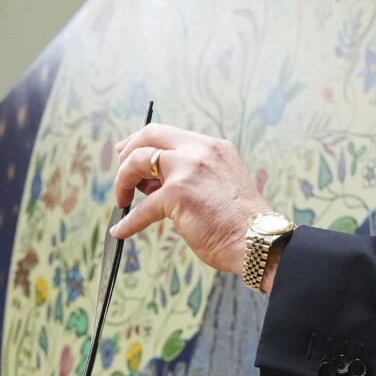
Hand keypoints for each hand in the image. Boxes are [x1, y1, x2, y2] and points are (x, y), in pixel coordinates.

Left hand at [108, 123, 272, 276]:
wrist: (256, 241)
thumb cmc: (237, 221)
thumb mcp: (215, 183)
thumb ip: (185, 175)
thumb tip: (147, 181)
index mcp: (211, 146)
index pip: (166, 133)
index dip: (141, 143)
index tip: (127, 154)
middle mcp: (199, 150)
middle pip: (148, 136)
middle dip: (126, 153)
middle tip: (120, 174)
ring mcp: (188, 169)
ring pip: (137, 162)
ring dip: (123, 182)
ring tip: (121, 200)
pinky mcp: (178, 194)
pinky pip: (142, 208)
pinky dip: (129, 222)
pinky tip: (121, 231)